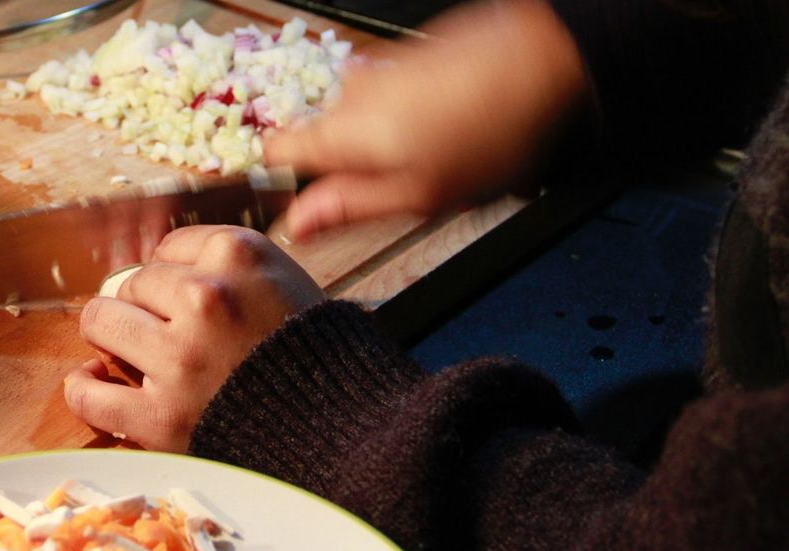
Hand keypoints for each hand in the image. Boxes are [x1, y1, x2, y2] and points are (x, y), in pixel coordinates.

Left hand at [65, 226, 324, 451]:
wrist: (341, 433)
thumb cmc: (313, 357)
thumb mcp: (284, 281)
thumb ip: (227, 264)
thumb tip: (154, 262)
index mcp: (239, 256)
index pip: (168, 247)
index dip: (173, 276)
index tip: (184, 298)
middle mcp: (207, 298)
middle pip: (132, 283)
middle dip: (144, 308)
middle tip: (166, 333)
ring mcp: (181, 358)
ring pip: (100, 322)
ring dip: (113, 339)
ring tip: (134, 356)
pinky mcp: (162, 416)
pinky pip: (89, 393)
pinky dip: (86, 390)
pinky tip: (97, 385)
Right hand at [267, 0, 586, 241]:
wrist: (540, 62)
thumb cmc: (486, 134)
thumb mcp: (416, 195)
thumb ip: (348, 208)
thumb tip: (296, 225)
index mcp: (341, 133)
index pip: (275, 154)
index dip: (286, 182)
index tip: (312, 202)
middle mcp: (348, 95)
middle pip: (324, 140)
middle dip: (355, 166)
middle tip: (405, 186)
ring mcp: (377, 72)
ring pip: (361, 122)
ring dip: (389, 144)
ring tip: (440, 156)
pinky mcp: (405, 59)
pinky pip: (390, 100)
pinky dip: (412, 119)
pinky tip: (453, 128)